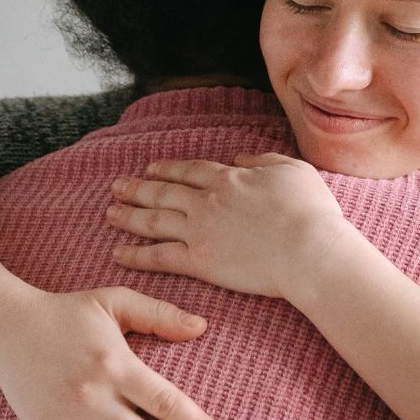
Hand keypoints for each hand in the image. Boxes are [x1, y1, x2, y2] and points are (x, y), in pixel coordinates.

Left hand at [106, 152, 356, 300]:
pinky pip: (159, 257)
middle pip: (163, 192)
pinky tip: (118, 253)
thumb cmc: (310, 211)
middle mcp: (206, 202)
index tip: (151, 168)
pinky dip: (136, 254)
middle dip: (137, 188)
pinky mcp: (199, 262)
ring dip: (129, 216)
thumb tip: (241, 157)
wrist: (309, 250)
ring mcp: (199, 232)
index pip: (189, 170)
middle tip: (117, 186)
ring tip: (109, 213)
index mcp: (229, 178)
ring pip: (153, 221)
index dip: (168, 169)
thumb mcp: (293, 169)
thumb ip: (263, 160)